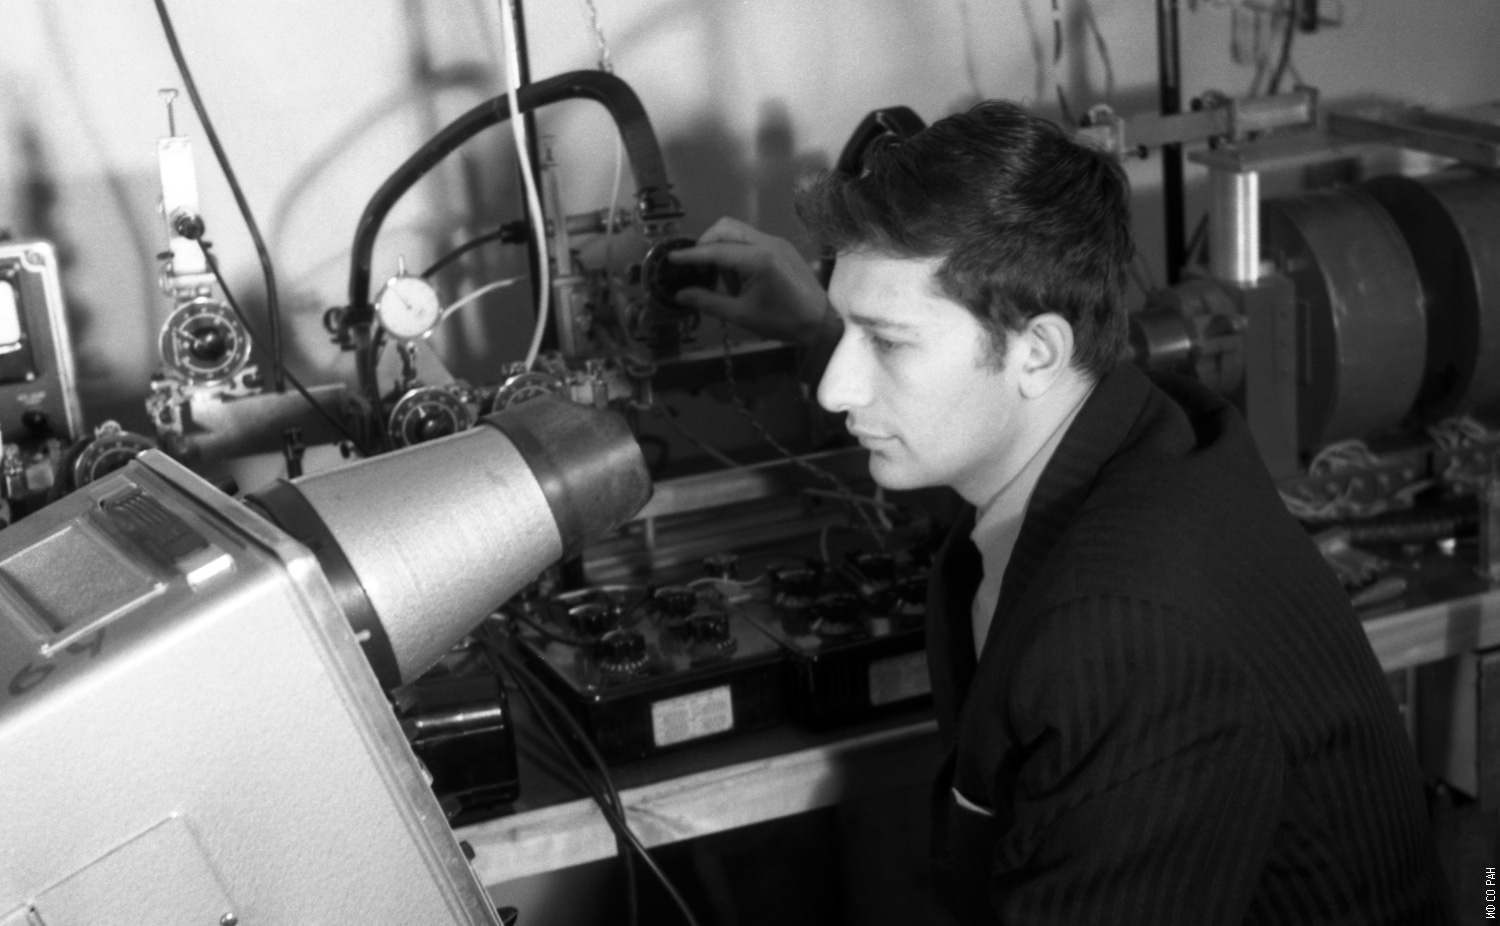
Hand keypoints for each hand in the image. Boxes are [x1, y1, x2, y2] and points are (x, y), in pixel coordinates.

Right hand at [668, 217, 830, 345]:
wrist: (821, 322)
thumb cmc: (782, 322)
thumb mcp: (741, 315)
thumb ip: (708, 301)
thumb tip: (680, 294)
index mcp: (759, 259)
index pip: (716, 250)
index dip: (691, 255)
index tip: (671, 258)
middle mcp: (768, 242)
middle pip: (725, 228)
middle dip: (706, 244)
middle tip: (699, 270)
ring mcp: (776, 241)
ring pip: (737, 231)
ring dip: (721, 248)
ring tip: (722, 279)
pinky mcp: (781, 246)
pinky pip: (750, 239)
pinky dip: (736, 251)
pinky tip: (738, 276)